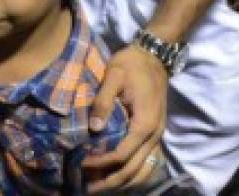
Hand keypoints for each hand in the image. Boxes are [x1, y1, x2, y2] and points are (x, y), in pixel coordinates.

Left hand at [83, 45, 167, 191]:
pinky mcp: (154, 132)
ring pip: (142, 169)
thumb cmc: (132, 63)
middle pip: (133, 169)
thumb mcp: (114, 74)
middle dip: (110, 181)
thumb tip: (94, 128)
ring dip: (121, 180)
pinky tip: (116, 174)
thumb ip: (104, 100)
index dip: (101, 162)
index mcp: (144, 122)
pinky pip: (145, 161)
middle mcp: (154, 134)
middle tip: (87, 187)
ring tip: (99, 186)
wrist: (155, 55)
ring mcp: (156, 135)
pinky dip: (131, 172)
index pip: (122, 153)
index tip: (81, 163)